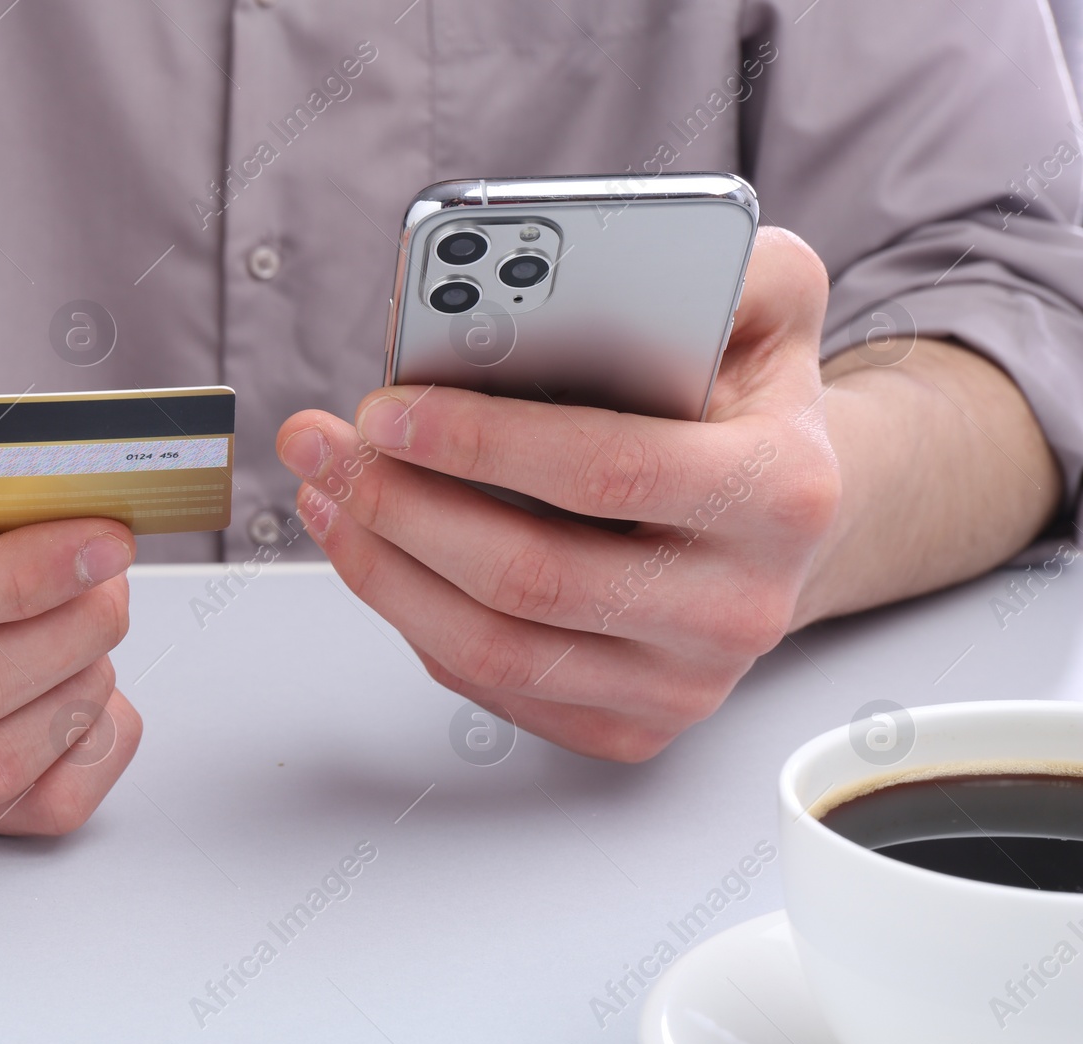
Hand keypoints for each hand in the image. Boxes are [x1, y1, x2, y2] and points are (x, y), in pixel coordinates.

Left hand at [275, 228, 840, 759]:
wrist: (784, 521)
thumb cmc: (748, 404)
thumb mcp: (768, 304)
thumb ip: (717, 260)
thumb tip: (619, 250)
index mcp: (779, 491)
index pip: (604, 472)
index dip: (478, 444)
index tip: (384, 408)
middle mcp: (740, 606)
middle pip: (530, 576)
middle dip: (399, 507)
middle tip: (324, 448)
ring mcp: (684, 684)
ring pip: (495, 648)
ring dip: (383, 569)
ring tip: (324, 494)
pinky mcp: (631, 728)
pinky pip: (493, 685)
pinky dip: (413, 616)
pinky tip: (371, 551)